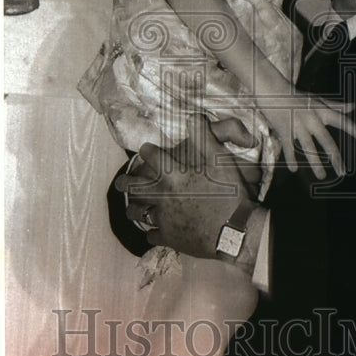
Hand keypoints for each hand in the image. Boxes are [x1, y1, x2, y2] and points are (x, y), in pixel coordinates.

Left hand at [115, 115, 258, 257]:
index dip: (148, 151)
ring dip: (134, 209)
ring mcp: (164, 218)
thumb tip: (192, 118)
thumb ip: (204, 137)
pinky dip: (152, 232)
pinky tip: (154, 231)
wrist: (235, 231)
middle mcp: (163, 195)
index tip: (146, 149)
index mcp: (173, 174)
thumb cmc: (229, 193)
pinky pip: (153, 235)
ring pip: (138, 213)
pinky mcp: (169, 237)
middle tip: (120, 182)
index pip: (151, 156)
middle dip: (125, 182)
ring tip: (131, 208)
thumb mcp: (220, 159)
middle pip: (134, 187)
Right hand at [265, 96, 355, 179]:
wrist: (272, 90)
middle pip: (327, 141)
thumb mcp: (317, 100)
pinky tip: (294, 169)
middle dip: (335, 157)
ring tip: (322, 176)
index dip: (355, 131)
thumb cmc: (297, 97)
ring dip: (316, 163)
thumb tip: (353, 106)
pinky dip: (291, 158)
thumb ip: (336, 106)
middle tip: (343, 172)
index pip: (342, 121)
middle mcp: (312, 118)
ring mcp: (298, 125)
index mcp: (322, 111)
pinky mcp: (284, 129)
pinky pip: (289, 147)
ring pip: (309, 147)